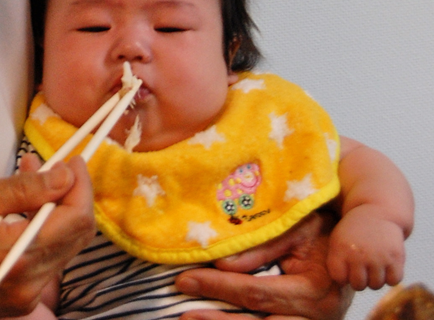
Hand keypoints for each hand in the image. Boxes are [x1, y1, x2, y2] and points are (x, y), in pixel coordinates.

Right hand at [0, 156, 94, 319]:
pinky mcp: (17, 302)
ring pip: (64, 248)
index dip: (81, 185)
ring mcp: (25, 298)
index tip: (72, 160)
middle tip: (51, 166)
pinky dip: (42, 232)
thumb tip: (64, 176)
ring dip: (57, 212)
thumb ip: (21, 190)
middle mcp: (29, 284)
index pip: (76, 219)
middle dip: (71, 195)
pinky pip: (46, 262)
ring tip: (29, 181)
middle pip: (77, 235)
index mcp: (17, 257)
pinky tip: (21, 212)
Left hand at [175, 211, 353, 319]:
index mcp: (314, 289)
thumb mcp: (295, 229)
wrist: (354, 249)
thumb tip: (221, 264)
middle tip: (184, 314)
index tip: (185, 280)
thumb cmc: (322, 232)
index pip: (256, 293)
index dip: (218, 288)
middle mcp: (317, 316)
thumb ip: (260, 248)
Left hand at [327, 205, 405, 289]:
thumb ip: (336, 262)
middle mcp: (359, 254)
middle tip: (361, 271)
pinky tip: (386, 268)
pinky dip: (390, 278)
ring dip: (374, 280)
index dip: (342, 277)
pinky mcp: (396, 256)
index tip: (346, 269)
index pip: (339, 279)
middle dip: (359, 281)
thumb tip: (342, 286)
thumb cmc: (354, 231)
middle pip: (358, 285)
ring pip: (376, 285)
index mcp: (340, 249)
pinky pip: (393, 281)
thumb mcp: (337, 240)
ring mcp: (378, 256)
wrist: (377, 212)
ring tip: (373, 269)